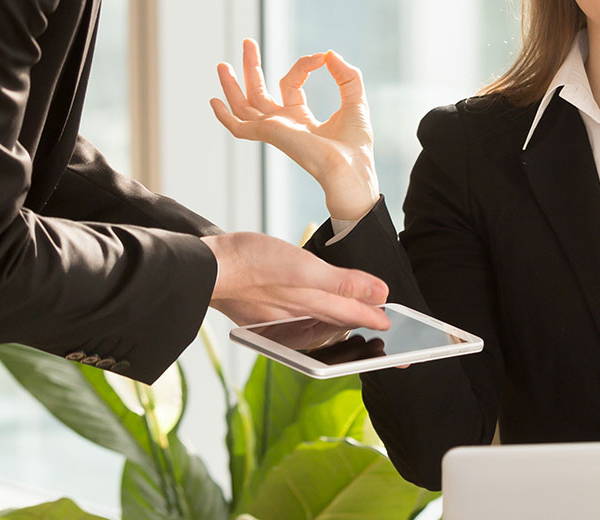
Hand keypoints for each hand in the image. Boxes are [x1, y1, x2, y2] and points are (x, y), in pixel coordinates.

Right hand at [204, 231, 390, 329]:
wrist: (205, 267)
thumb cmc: (251, 264)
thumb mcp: (304, 269)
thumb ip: (343, 283)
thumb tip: (379, 294)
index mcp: (312, 306)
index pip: (354, 315)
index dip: (376, 318)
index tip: (394, 325)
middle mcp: (299, 316)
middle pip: (339, 322)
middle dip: (361, 326)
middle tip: (381, 334)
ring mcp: (280, 315)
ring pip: (318, 321)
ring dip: (338, 323)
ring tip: (353, 325)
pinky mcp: (264, 311)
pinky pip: (297, 318)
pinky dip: (312, 317)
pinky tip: (310, 315)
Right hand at [211, 39, 378, 220]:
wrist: (350, 167)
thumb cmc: (354, 145)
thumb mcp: (355, 101)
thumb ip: (347, 76)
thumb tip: (330, 55)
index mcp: (300, 119)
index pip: (291, 83)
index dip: (304, 65)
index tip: (322, 57)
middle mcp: (283, 124)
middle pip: (259, 93)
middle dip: (251, 67)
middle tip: (247, 42)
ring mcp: (274, 129)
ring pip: (244, 106)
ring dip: (232, 85)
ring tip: (222, 64)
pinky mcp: (270, 133)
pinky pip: (239, 128)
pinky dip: (225, 116)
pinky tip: (213, 101)